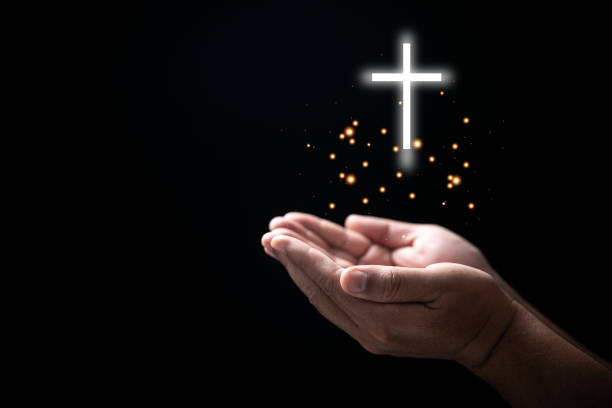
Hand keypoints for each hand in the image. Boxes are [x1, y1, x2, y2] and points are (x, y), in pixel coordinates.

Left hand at [261, 234, 515, 365]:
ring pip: (325, 294)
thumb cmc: (472, 302)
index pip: (330, 281)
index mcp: (383, 319)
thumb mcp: (438, 284)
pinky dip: (319, 277)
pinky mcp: (376, 325)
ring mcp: (371, 330)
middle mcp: (370, 329)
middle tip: (270, 232)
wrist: (490, 333)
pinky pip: (337, 298)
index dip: (302, 256)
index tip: (279, 235)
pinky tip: (309, 263)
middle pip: (320, 288)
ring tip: (280, 243)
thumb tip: (346, 276)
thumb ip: (389, 283)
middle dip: (294, 258)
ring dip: (302, 267)